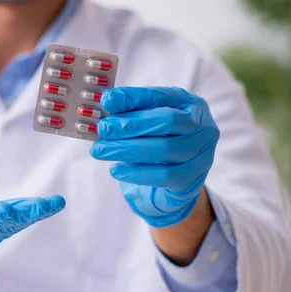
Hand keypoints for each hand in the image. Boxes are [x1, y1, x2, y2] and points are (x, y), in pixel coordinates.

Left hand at [91, 87, 219, 227]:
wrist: (173, 184)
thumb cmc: (157, 145)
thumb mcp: (147, 125)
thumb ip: (131, 113)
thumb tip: (106, 103)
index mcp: (190, 105)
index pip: (161, 96)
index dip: (132, 97)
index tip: (107, 100)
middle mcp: (202, 127)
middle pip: (167, 121)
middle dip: (131, 124)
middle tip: (103, 128)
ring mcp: (201, 154)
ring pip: (163, 149)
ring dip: (126, 149)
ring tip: (99, 150)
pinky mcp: (192, 180)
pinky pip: (163, 175)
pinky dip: (135, 173)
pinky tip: (115, 170)